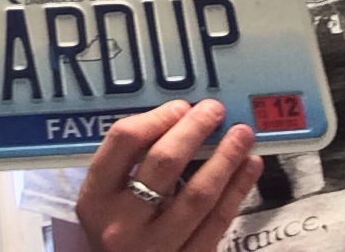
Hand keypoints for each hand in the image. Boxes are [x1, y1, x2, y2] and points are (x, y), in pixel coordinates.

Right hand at [76, 99, 262, 251]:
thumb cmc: (114, 237)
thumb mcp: (103, 203)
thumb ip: (127, 168)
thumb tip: (175, 123)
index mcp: (95, 198)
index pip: (123, 141)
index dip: (156, 118)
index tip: (181, 106)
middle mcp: (122, 222)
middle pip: (162, 162)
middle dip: (193, 130)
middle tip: (215, 110)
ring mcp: (157, 248)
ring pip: (198, 194)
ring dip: (225, 158)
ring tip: (243, 134)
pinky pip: (218, 223)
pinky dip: (237, 190)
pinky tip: (249, 167)